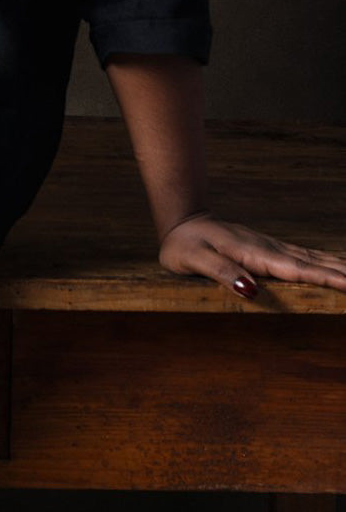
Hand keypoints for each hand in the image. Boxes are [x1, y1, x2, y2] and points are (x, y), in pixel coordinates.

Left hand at [158, 212, 345, 299]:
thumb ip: (221, 272)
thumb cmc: (183, 244)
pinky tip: (337, 265)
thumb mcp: (193, 259)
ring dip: (340, 266)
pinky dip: (326, 262)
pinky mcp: (269, 248)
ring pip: (313, 257)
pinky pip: (304, 256)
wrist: (181, 221)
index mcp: (253, 253)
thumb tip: (252, 291)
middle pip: (314, 263)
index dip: (327, 279)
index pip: (297, 270)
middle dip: (343, 274)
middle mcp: (268, 248)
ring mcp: (270, 246)